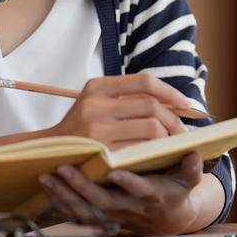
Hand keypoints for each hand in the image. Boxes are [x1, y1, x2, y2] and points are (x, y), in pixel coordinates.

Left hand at [38, 151, 208, 235]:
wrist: (167, 218)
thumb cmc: (175, 190)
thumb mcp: (188, 180)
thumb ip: (191, 169)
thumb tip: (195, 155)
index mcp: (150, 195)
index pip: (139, 191)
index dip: (128, 183)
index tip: (115, 170)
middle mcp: (129, 208)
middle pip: (103, 203)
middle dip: (82, 188)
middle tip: (63, 170)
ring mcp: (113, 215)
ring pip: (86, 211)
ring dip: (65, 196)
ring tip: (46, 178)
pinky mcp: (101, 218)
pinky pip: (78, 214)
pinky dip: (61, 202)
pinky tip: (46, 186)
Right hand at [49, 73, 191, 147]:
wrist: (50, 152)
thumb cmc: (81, 126)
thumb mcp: (96, 101)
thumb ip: (126, 97)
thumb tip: (172, 99)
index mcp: (97, 86)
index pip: (144, 81)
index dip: (170, 91)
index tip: (186, 104)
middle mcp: (96, 104)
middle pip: (152, 107)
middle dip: (174, 120)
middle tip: (183, 131)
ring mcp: (98, 129)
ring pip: (151, 129)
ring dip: (168, 137)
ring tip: (173, 143)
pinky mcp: (102, 152)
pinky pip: (141, 149)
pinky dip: (155, 151)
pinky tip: (159, 155)